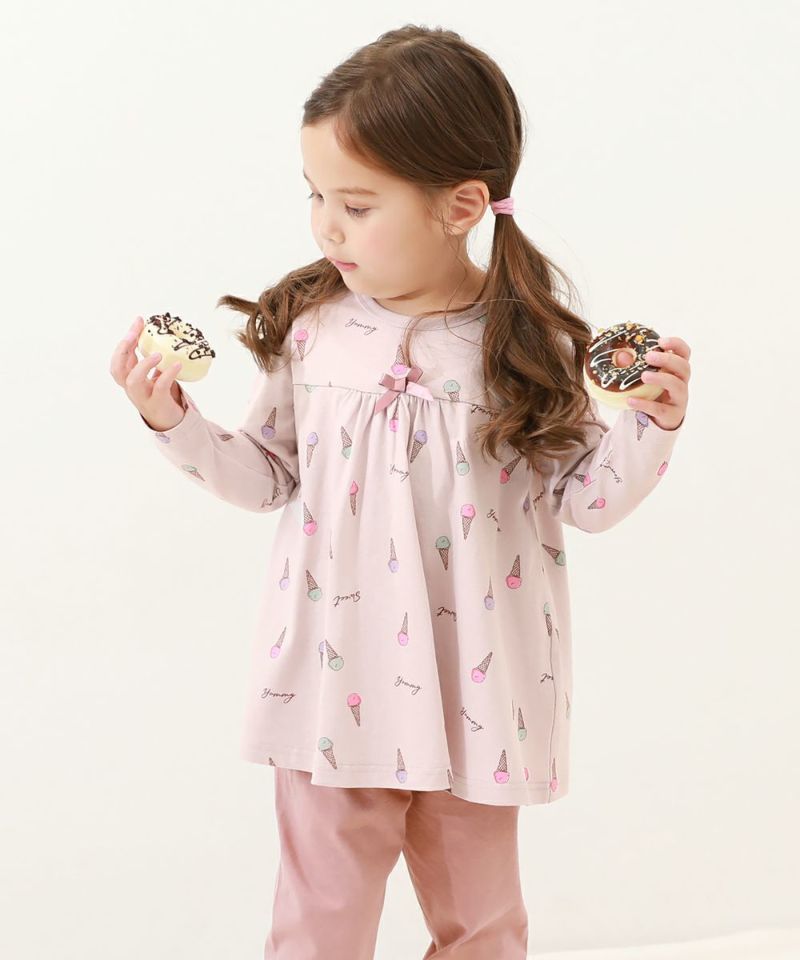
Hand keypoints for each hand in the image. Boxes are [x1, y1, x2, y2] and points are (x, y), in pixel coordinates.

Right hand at [110, 316, 185, 430]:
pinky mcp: (157, 403)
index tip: (139, 321)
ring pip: (133, 381)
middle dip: (123, 349)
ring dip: (143, 364)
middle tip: (136, 333)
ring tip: (158, 354)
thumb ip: (152, 361)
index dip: (127, 339)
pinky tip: (177, 365)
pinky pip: (159, 387)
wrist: (169, 422)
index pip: (120, 357)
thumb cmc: (161, 395)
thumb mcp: (153, 376)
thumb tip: (162, 336)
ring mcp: (143, 397)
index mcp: (129, 378)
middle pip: (117, 369)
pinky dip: (168, 374)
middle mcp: (131, 388)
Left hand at [627, 336, 690, 430]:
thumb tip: (621, 356)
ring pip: (677, 386)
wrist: (655, 423)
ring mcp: (679, 400)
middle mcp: (681, 383)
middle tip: (649, 356)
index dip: (676, 344)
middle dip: (668, 359)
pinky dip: (644, 404)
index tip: (661, 341)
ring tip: (643, 376)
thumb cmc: (651, 394)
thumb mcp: (643, 379)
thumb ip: (634, 367)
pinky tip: (630, 400)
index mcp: (676, 370)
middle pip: (684, 367)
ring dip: (661, 378)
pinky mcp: (671, 415)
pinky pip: (660, 409)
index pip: (684, 353)